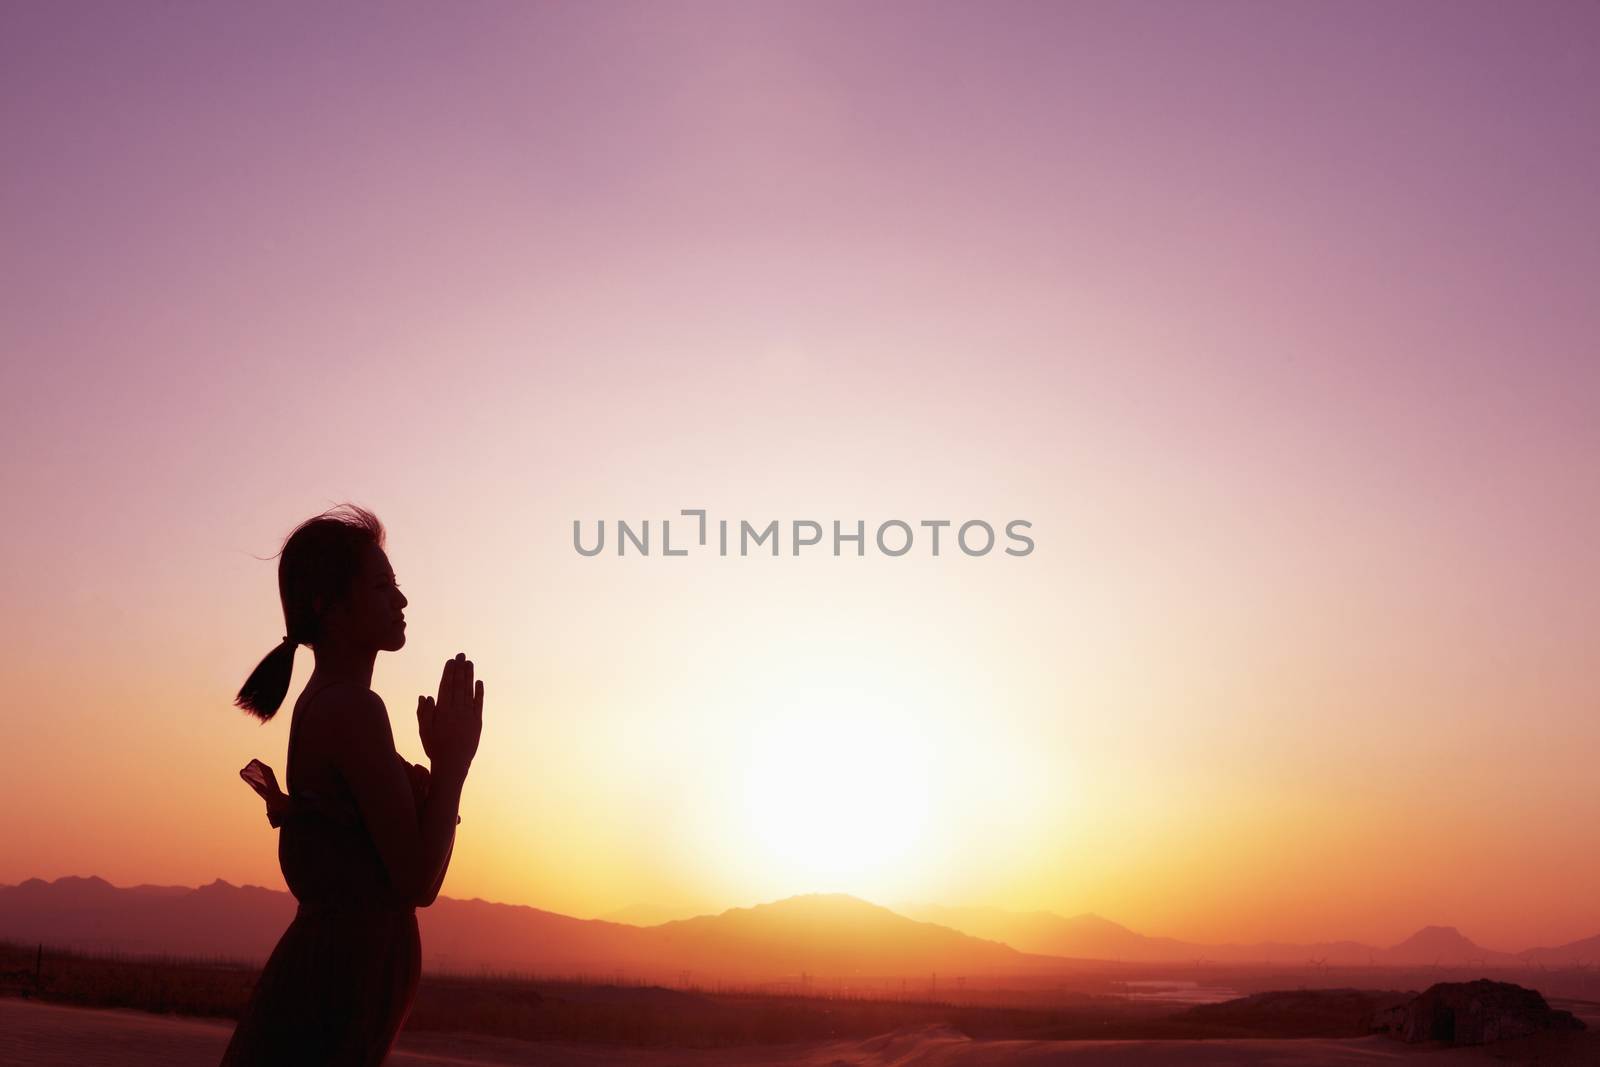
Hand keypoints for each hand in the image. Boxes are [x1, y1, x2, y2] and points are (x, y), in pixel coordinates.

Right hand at [421, 652, 481, 774]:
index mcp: (442, 711)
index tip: (450, 661)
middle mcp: (456, 711)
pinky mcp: (478, 722)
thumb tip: (425, 695)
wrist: (453, 765)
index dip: (448, 672)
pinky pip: (479, 704)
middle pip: (458, 685)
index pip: (445, 687)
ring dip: (469, 676)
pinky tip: (479, 682)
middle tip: (462, 655)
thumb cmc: (435, 748)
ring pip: (469, 692)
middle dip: (460, 669)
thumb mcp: (424, 731)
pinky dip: (479, 692)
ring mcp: (468, 716)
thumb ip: (423, 712)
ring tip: (470, 663)